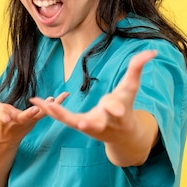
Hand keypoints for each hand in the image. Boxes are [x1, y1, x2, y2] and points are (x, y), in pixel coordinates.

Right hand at [0, 82, 68, 146]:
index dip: (3, 116)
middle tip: (38, 109)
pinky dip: (56, 104)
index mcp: (4, 117)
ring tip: (59, 97)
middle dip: (31, 114)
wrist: (6, 137)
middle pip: (25, 117)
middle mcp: (18, 121)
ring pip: (40, 114)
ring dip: (50, 107)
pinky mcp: (37, 119)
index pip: (3, 117)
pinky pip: (48, 111)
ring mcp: (29, 121)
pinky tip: (64, 95)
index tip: (5, 115)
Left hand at [29, 50, 157, 144]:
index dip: (115, 107)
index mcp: (118, 112)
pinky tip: (34, 101)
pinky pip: (62, 118)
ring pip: (73, 122)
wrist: (122, 135)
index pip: (116, 108)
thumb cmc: (126, 106)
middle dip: (90, 120)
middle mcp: (103, 122)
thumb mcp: (131, 88)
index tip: (114, 107)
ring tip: (46, 105)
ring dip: (60, 114)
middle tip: (82, 122)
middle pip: (97, 121)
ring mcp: (89, 126)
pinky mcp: (78, 125)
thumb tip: (152, 51)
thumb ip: (138, 68)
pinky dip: (49, 110)